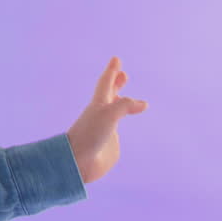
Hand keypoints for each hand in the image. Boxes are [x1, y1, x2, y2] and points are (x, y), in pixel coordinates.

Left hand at [66, 56, 148, 183]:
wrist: (78, 161)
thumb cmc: (90, 134)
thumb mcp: (109, 114)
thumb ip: (126, 105)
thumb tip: (143, 103)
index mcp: (98, 104)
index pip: (106, 83)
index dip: (112, 71)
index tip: (116, 59)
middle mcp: (102, 114)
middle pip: (110, 94)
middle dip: (116, 83)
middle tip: (123, 74)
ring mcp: (105, 128)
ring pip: (115, 111)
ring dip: (121, 102)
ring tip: (128, 99)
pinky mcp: (109, 143)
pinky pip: (116, 129)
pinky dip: (121, 123)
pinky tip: (121, 125)